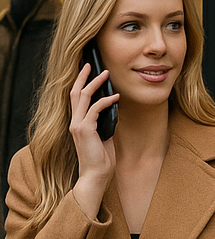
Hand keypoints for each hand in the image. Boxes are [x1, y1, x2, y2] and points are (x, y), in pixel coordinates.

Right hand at [69, 63, 118, 214]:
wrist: (96, 174)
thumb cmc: (102, 157)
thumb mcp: (105, 133)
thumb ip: (105, 120)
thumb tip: (114, 106)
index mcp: (78, 122)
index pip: (76, 98)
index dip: (81, 83)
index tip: (89, 71)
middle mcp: (74, 121)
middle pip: (75, 93)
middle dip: (83, 77)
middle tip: (91, 64)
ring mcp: (77, 125)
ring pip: (83, 97)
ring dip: (95, 83)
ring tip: (106, 74)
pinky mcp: (84, 129)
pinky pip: (95, 109)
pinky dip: (106, 101)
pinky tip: (116, 97)